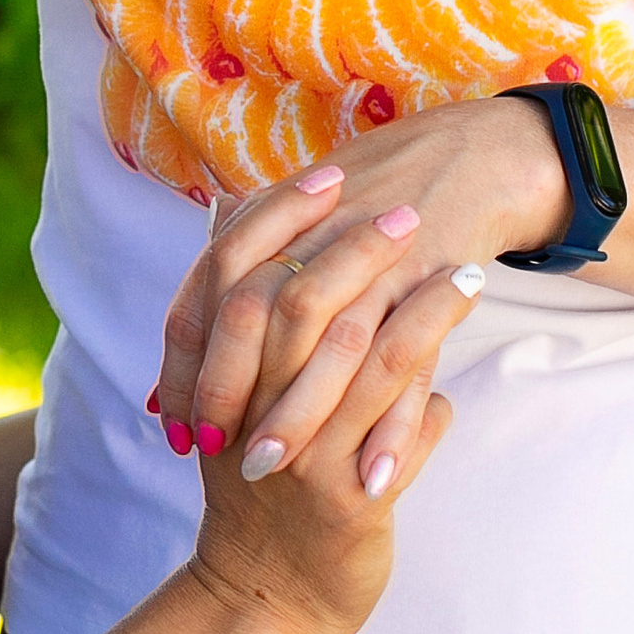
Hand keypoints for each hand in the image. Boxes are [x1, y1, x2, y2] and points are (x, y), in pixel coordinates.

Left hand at [158, 100, 568, 482]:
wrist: (463, 157)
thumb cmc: (365, 201)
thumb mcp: (292, 220)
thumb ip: (233, 274)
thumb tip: (174, 353)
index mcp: (275, 220)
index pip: (205, 294)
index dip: (183, 361)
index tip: (170, 417)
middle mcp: (319, 236)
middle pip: (252, 316)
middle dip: (225, 388)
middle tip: (210, 447)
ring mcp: (378, 260)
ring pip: (329, 345)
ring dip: (296, 412)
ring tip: (272, 469)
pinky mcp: (433, 281)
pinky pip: (410, 363)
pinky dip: (394, 427)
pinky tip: (372, 476)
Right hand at [186, 240, 481, 633]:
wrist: (266, 598)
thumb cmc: (258, 489)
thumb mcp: (229, 404)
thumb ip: (234, 317)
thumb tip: (227, 212)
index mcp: (219, 380)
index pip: (242, 272)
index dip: (285, 217)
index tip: (333, 174)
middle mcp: (253, 415)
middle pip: (309, 307)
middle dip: (362, 251)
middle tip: (410, 213)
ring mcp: (302, 462)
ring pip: (372, 367)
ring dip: (426, 314)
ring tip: (471, 275)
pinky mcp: (346, 508)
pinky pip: (405, 440)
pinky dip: (431, 408)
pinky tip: (452, 388)